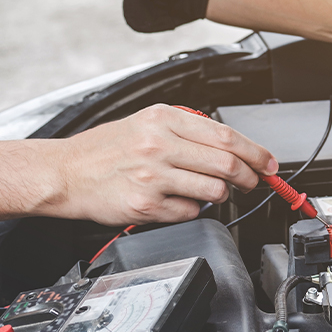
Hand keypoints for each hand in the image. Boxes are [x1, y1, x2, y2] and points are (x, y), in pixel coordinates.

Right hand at [58, 104, 277, 225]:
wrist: (64, 173)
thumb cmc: (103, 150)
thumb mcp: (144, 123)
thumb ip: (185, 130)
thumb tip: (230, 146)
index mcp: (162, 119)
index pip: (225, 135)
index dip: (255, 152)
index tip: (268, 163)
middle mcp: (158, 145)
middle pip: (226, 164)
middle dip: (248, 177)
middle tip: (251, 182)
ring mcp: (152, 177)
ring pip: (213, 191)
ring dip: (218, 194)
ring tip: (204, 190)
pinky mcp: (145, 205)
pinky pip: (189, 212)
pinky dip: (190, 210)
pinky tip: (176, 201)